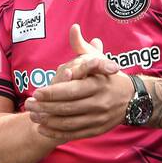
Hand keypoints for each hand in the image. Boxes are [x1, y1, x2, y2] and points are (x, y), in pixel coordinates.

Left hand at [26, 25, 130, 141]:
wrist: (133, 99)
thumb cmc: (109, 76)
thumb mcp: (98, 59)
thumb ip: (82, 46)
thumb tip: (74, 28)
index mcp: (98, 85)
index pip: (72, 90)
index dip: (53, 93)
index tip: (36, 92)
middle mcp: (99, 103)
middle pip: (67, 108)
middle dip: (45, 107)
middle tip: (28, 104)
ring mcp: (98, 119)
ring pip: (69, 123)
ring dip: (48, 121)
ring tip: (32, 116)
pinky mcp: (96, 130)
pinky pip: (74, 134)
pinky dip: (56, 133)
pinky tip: (42, 129)